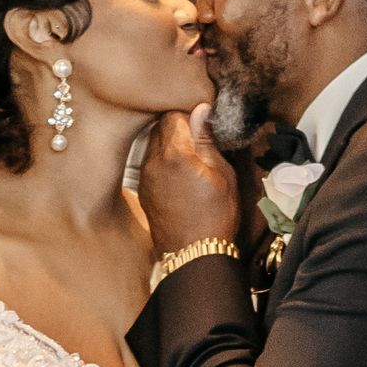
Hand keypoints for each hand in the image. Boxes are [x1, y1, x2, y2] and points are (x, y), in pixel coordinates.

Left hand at [140, 106, 240, 258]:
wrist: (194, 256)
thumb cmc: (216, 216)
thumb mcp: (222, 175)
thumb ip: (207, 140)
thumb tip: (201, 110)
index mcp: (175, 153)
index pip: (174, 113)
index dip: (190, 113)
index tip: (204, 123)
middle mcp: (153, 160)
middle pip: (160, 126)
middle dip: (178, 125)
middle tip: (199, 137)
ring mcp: (145, 175)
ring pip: (153, 143)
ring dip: (170, 142)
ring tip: (191, 155)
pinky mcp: (143, 189)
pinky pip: (151, 161)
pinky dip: (163, 159)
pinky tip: (180, 171)